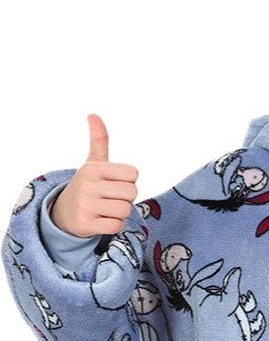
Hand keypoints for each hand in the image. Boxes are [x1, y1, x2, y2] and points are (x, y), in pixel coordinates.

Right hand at [49, 113, 139, 236]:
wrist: (63, 213)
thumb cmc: (87, 185)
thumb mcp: (92, 163)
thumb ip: (99, 140)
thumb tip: (93, 114)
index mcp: (94, 168)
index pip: (133, 174)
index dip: (128, 180)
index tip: (114, 182)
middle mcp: (88, 185)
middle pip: (131, 193)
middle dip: (126, 198)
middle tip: (110, 198)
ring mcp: (86, 205)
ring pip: (125, 210)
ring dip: (120, 213)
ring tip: (105, 209)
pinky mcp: (85, 224)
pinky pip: (116, 226)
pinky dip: (114, 226)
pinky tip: (101, 221)